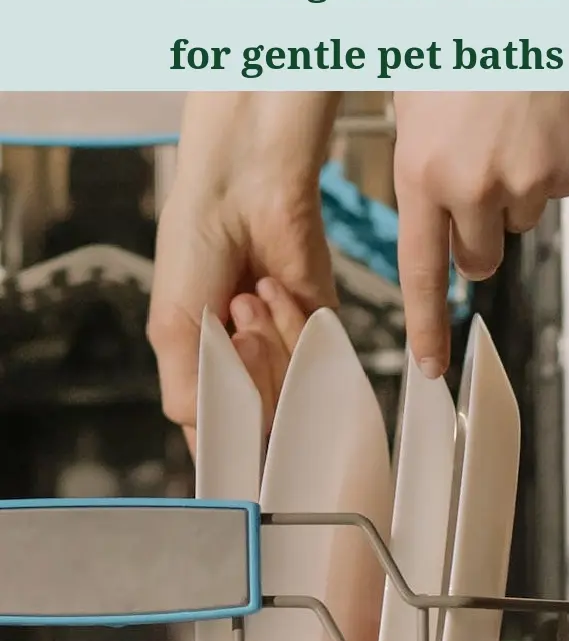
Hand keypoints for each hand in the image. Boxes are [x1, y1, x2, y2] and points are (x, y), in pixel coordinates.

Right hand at [148, 92, 338, 442]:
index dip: (227, 440)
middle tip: (230, 321)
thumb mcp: (173, 329)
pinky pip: (317, 359)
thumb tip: (221, 448)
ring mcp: (286, 356)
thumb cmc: (196, 246)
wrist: (244, 193)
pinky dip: (293, 324)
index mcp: (202, 378)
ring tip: (248, 295)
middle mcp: (247, 374)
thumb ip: (191, 398)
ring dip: (266, 341)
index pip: (221, 442)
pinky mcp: (322, 333)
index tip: (227, 424)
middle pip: (259, 424)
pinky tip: (273, 288)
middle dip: (245, 370)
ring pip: (290, 395)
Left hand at [392, 91, 568, 375]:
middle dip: (474, 239)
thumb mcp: (413, 92)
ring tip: (509, 129)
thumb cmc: (469, 29)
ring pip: (520, 220)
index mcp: (422, 171)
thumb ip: (416, 156)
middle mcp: (475, 187)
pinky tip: (542, 121)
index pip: (419, 271)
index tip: (429, 365)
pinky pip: (559, 189)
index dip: (425, 325)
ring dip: (513, 191)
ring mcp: (531, 181)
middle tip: (476, 189)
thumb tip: (422, 196)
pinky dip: (552, 164)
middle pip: (477, 258)